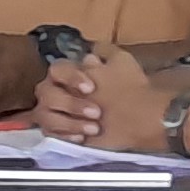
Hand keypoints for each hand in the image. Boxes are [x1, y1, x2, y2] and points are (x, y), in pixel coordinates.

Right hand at [37, 47, 168, 149]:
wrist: (143, 119)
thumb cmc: (130, 89)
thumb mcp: (122, 62)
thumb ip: (104, 53)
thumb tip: (88, 55)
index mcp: (70, 73)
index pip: (57, 70)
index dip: (71, 78)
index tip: (91, 88)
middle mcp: (58, 91)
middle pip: (47, 94)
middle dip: (71, 104)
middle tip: (96, 112)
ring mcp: (57, 113)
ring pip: (45, 115)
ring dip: (69, 122)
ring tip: (94, 128)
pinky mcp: (60, 133)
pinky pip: (50, 134)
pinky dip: (65, 135)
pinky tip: (82, 137)